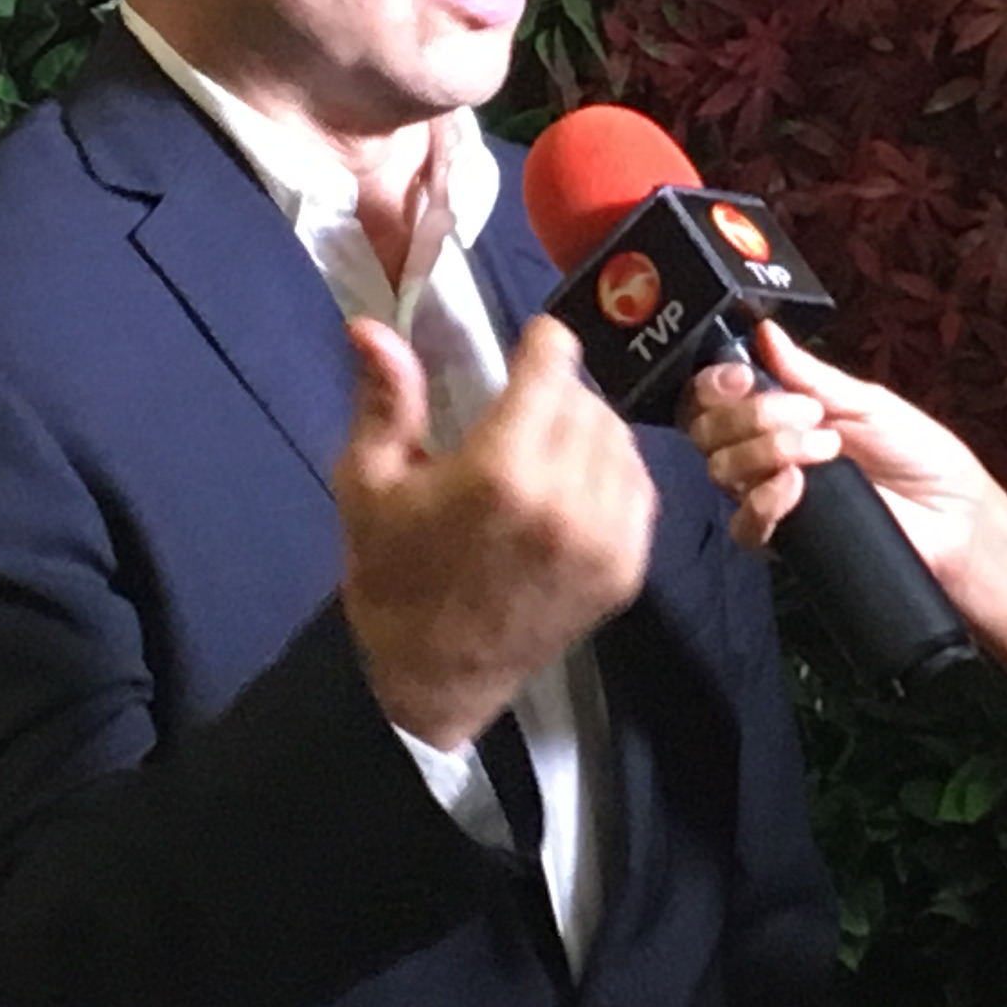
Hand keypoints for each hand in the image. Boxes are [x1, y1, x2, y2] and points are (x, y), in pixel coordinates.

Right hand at [341, 314, 655, 750]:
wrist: (434, 681)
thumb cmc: (392, 577)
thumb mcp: (367, 486)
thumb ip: (386, 401)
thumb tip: (369, 325)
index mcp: (498, 474)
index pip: (553, 367)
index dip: (541, 345)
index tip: (528, 346)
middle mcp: (563, 501)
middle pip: (586, 400)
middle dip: (556, 392)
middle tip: (522, 410)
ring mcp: (604, 539)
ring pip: (619, 439)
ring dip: (587, 430)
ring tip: (547, 448)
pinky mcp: (627, 570)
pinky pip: (639, 487)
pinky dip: (612, 473)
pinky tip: (574, 486)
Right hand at [680, 322, 992, 577]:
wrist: (954, 516)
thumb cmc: (918, 453)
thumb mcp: (868, 402)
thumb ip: (813, 375)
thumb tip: (764, 332)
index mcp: (778, 411)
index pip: (715, 396)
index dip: (714, 382)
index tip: (743, 375)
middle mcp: (762, 452)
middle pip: (707, 430)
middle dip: (750, 415)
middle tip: (808, 414)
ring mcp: (769, 497)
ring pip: (722, 471)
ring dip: (769, 450)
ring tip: (827, 449)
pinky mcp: (784, 541)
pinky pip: (744, 525)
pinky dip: (764, 501)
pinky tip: (797, 488)